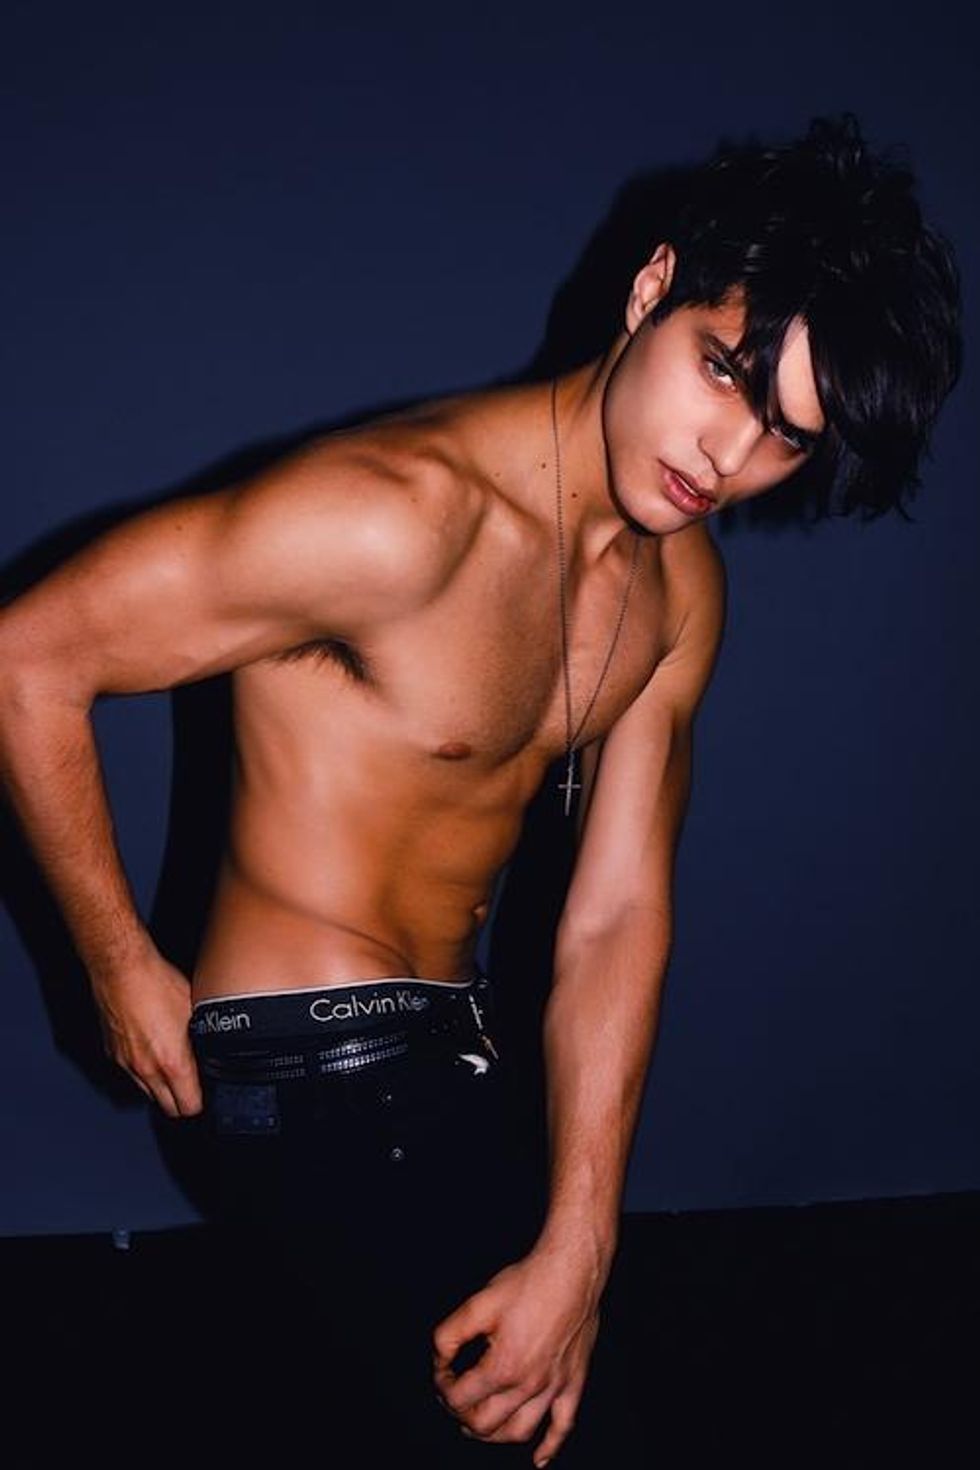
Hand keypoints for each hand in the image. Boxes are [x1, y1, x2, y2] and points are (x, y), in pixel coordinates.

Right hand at [92, 948, 202, 1117]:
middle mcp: (147, 1069)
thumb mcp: (195, 1011)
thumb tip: (210, 1053)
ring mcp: (127, 1064)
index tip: (206, 1092)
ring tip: (172, 1065)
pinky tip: (152, 1050)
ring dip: (162, 1087)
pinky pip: (131, 1074)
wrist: (121, 969)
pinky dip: (143, 1071)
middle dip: (182, 1101)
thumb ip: (201, 1040)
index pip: (189, 1107)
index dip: (202, 1101)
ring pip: (148, 1093)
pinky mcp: (113, 1054)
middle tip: (192, 1085)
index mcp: (172, 1062)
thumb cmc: (157, 983)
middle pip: (168, 1108)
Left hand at [432, 1243, 602, 1465]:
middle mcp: (529, 1385)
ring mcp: (554, 1387)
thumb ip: (449, 1333)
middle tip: (455, 1397)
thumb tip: (439, 1357)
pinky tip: (539, 1460)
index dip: (442, 1386)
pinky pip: (563, 1427)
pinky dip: (550, 1448)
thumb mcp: (478, 1302)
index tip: (442, 1371)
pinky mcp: (574, 1383)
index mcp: (503, 1367)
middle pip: (484, 1423)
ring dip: (493, 1436)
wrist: (572, 1271)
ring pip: (519, 1432)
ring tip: (479, 1426)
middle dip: (461, 1414)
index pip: (460, 1397)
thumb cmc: (529, 1283)